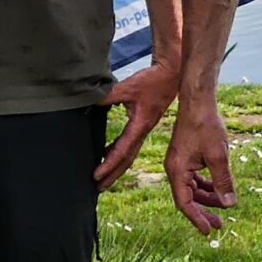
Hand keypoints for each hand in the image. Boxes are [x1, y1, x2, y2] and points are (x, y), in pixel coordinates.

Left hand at [95, 60, 177, 191]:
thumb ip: (108, 95)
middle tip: (97, 187)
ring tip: (102, 178)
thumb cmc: (152, 80)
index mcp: (140, 126)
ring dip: (116, 166)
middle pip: (126, 159)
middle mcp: (142, 131)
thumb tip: (89, 102)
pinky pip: (129, 143)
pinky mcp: (143, 124)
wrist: (171, 74)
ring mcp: (144, 129)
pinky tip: (107, 153)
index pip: (122, 151)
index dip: (108, 165)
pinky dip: (118, 152)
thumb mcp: (128, 87)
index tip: (96, 175)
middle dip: (112, 174)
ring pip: (129, 153)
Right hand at [163, 98, 237, 234]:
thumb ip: (223, 181)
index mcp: (177, 170)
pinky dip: (206, 185)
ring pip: (192, 189)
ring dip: (207, 198)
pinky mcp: (186, 157)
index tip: (209, 231)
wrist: (198, 102)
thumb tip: (230, 205)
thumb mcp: (218, 156)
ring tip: (224, 206)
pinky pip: (195, 178)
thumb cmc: (206, 125)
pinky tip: (219, 188)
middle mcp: (174, 168)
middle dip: (204, 211)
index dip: (197, 218)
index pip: (184, 203)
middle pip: (188, 198)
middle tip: (220, 225)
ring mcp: (180, 163)